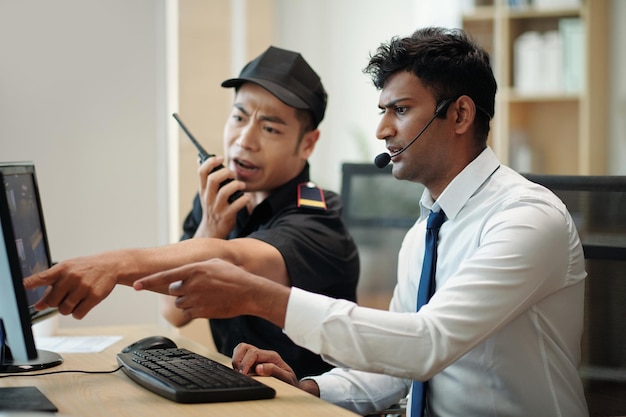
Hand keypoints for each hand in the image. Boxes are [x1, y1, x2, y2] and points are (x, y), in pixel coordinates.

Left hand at [22, 254, 120, 318]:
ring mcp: (83, 287)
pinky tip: (83, 304)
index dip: (29, 284)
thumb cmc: (86, 268)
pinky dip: (78, 313)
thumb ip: (51, 288)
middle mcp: (71, 277)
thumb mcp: (68, 272)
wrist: (110, 265)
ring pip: (64, 310)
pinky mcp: (94, 296)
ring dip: (67, 309)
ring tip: (75, 299)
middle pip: (52, 302)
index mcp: (62, 269)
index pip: (41, 278)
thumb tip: (38, 306)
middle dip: (56, 303)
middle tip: (64, 297)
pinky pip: (78, 314)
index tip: (20, 287)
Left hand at [134, 258, 289, 325]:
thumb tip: (183, 271)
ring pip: (180, 303)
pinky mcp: (200, 312)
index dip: (148, 281)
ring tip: (206, 295)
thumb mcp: (214, 262)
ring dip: (187, 300)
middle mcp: (192, 284)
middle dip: (180, 290)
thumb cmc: (234, 276)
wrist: (248, 292)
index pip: (164, 276)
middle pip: (173, 291)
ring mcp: (195, 299)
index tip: (136, 286)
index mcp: (193, 269)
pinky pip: (188, 313)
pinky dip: (194, 310)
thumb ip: (196, 266)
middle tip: (197, 288)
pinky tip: (208, 304)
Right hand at [194, 156, 247, 238]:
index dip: (210, 162)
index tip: (220, 158)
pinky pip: (236, 205)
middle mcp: (208, 198)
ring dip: (236, 185)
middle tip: (232, 174)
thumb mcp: (206, 194)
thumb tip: (203, 159)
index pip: (201, 172)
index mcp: (203, 190)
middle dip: (225, 172)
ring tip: (241, 185)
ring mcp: (217, 207)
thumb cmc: (213, 208)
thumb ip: (207, 179)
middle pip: (213, 179)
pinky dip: (244, 199)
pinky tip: (246, 198)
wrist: (212, 231)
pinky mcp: (226, 216)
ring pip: (225, 191)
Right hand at [232, 343, 319, 396]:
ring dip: (236, 359)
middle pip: (244, 347)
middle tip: (239, 374)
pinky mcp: (253, 362)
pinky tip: (240, 372)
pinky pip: (241, 356)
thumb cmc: (290, 382)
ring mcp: (258, 357)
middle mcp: (263, 354)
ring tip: (238, 372)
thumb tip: (259, 368)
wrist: (293, 384)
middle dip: (238, 360)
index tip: (242, 375)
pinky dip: (237, 362)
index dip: (245, 363)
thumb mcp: (286, 378)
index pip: (253, 353)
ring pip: (241, 349)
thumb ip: (274, 371)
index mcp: (272, 356)